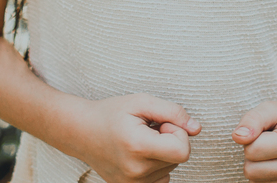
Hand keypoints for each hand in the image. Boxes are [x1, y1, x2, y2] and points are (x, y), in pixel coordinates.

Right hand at [79, 93, 200, 182]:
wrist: (81, 131)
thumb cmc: (110, 113)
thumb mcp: (142, 102)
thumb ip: (173, 112)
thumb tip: (196, 128)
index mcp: (138, 147)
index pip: (183, 151)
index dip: (178, 133)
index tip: (162, 124)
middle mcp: (135, 171)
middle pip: (178, 159)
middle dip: (170, 139)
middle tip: (148, 129)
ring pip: (170, 168)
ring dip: (162, 152)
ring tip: (140, 139)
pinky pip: (161, 179)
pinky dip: (156, 165)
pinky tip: (140, 153)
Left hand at [232, 88, 276, 181]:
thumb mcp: (271, 108)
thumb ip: (253, 119)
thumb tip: (238, 137)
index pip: (252, 149)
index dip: (251, 138)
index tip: (264, 132)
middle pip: (251, 170)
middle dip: (253, 155)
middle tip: (267, 143)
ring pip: (255, 182)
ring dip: (258, 167)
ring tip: (273, 153)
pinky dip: (264, 177)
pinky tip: (276, 165)